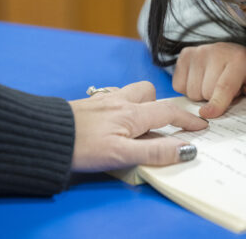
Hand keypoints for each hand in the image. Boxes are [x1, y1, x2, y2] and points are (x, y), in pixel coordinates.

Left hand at [69, 81, 207, 171]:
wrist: (44, 136)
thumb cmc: (82, 147)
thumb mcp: (122, 154)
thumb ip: (156, 151)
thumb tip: (187, 149)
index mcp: (133, 114)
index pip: (169, 113)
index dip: (188, 119)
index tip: (202, 126)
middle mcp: (120, 101)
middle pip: (149, 91)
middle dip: (159, 104)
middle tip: (160, 123)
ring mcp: (103, 100)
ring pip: (130, 91)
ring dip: (139, 101)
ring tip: (136, 121)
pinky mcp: (89, 104)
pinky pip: (112, 96)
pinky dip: (119, 104)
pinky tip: (112, 118)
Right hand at [173, 42, 245, 117]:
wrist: (234, 52)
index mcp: (239, 59)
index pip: (224, 85)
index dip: (217, 103)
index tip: (208, 115)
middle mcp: (216, 51)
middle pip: (205, 93)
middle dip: (214, 100)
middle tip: (225, 92)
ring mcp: (198, 52)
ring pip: (191, 91)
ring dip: (201, 95)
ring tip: (213, 85)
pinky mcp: (184, 55)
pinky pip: (179, 86)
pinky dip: (189, 88)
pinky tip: (201, 80)